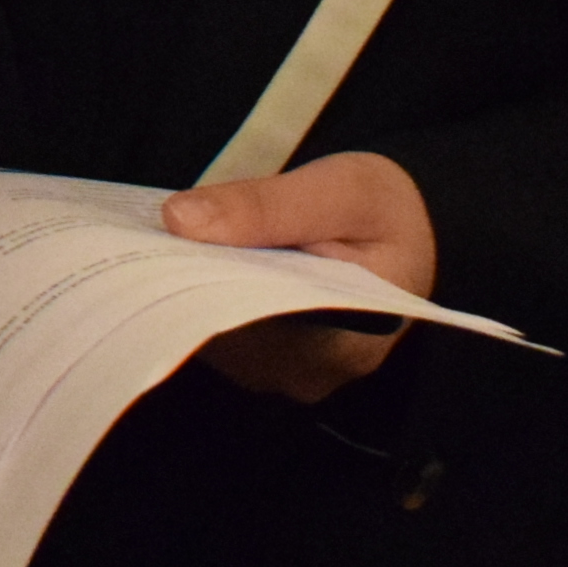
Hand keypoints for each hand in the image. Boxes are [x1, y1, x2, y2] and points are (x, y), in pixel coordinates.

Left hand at [159, 152, 437, 403]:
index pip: (249, 323)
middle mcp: (308, 376)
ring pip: (211, 334)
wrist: (409, 232)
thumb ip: (266, 206)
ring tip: (171, 238)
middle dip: (188, 280)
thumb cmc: (383, 211)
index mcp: (344, 346)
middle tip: (158, 229)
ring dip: (187, 286)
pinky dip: (199, 292)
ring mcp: (283, 374)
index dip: (201, 281)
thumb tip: (179, 219)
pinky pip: (215, 330)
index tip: (165, 239)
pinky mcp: (264, 360)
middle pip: (223, 334)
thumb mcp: (341, 190)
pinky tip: (189, 257)